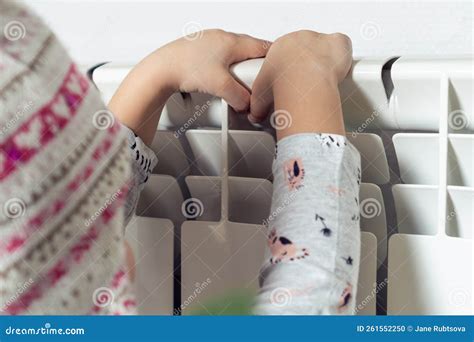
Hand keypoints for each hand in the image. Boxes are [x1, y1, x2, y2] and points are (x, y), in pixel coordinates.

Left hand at [109, 30, 269, 143]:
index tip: (280, 67)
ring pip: (234, 54)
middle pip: (249, 50)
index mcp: (232, 41)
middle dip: (255, 66)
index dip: (274, 59)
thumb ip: (240, 97)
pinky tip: (219, 79)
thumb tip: (248, 104)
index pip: (263, 47)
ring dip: (239, 68)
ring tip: (237, 83)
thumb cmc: (186, 69)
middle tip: (257, 81)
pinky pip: (221, 57)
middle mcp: (222, 37)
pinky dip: (225, 68)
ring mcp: (210, 41)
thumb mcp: (220, 87)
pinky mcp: (199, 49)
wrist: (161, 70)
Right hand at [248, 30, 351, 138]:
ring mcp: (320, 39)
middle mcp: (300, 38)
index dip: (291, 69)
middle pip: (306, 50)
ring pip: (324, 48)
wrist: (302, 80)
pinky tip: (337, 73)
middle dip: (307, 66)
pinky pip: (342, 46)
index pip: (287, 54)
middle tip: (308, 85)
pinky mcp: (338, 43)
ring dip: (324, 62)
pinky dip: (342, 58)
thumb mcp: (261, 94)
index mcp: (280, 46)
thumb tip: (255, 114)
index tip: (293, 82)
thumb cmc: (281, 82)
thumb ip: (258, 103)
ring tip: (323, 82)